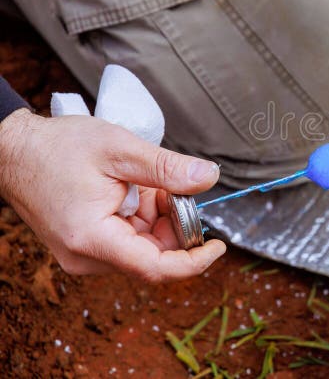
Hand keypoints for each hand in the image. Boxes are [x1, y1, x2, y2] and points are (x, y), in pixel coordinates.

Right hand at [0, 109, 224, 282]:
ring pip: (144, 245)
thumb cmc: (57, 148)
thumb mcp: (120, 150)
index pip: (155, 268)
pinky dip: (143, 215)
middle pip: (153, 255)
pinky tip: (134, 189)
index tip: (219, 245)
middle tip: (173, 186)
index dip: (194, 261)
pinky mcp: (86, 245)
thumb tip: (209, 177)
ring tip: (146, 182)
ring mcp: (85, 254)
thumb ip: (167, 168)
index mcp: (92, 239)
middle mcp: (87, 257)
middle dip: (175, 222)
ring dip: (158, 216)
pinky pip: (129, 238)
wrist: (13, 151)